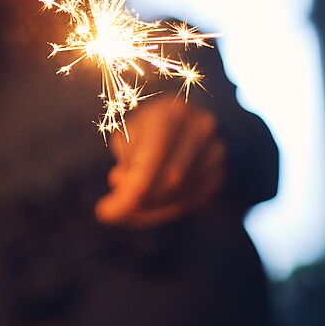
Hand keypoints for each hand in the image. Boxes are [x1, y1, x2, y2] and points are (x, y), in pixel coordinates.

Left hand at [94, 98, 226, 227]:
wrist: (185, 121)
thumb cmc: (147, 128)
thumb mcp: (129, 135)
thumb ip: (126, 161)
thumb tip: (123, 186)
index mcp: (172, 112)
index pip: (154, 157)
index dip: (131, 189)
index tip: (104, 211)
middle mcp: (201, 128)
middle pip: (172, 179)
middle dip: (137, 203)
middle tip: (111, 213)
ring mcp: (216, 151)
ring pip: (182, 195)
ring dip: (149, 210)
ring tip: (126, 208)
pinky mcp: (220, 172)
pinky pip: (191, 202)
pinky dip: (164, 211)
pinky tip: (145, 210)